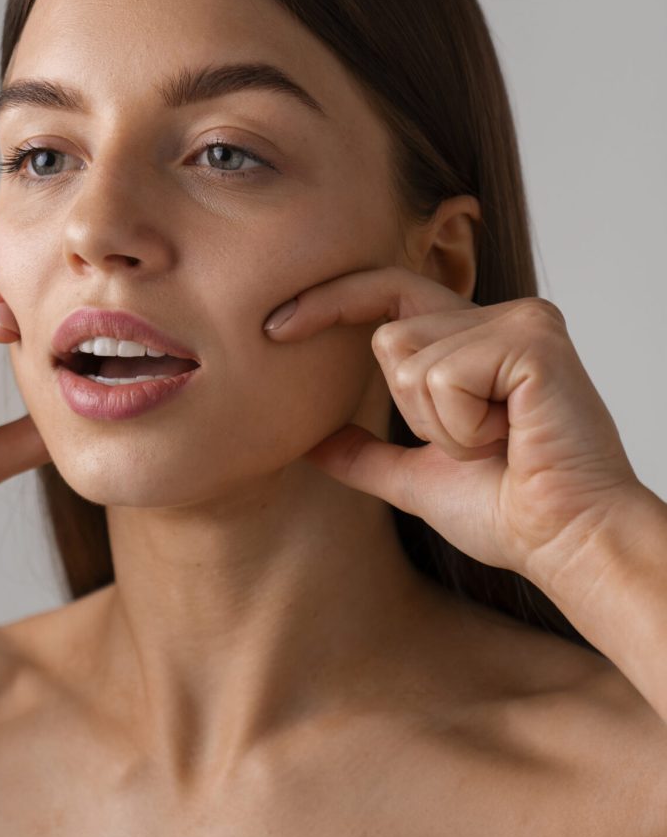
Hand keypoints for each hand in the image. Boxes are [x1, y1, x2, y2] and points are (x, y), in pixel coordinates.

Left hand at [264, 265, 642, 590]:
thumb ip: (364, 453)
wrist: (562, 543)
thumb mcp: (414, 477)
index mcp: (473, 339)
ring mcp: (520, 321)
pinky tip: (510, 439)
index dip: (330, 301)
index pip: (386, 293)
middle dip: (412, 410)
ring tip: (496, 442)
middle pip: (389, 335)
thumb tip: (309, 443)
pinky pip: (444, 377)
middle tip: (475, 443)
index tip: (273, 328)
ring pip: (410, 357)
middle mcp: (500, 316)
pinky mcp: (533, 341)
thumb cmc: (505, 510)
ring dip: (439, 423)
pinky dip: (463, 427)